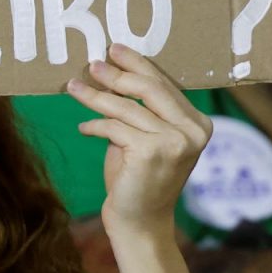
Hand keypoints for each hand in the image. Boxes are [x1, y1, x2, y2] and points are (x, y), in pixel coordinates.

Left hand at [67, 43, 212, 238]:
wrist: (140, 223)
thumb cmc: (139, 178)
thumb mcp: (144, 137)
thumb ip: (140, 109)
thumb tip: (110, 68)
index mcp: (198, 123)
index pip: (164, 84)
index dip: (137, 64)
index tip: (114, 49)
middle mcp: (193, 131)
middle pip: (149, 88)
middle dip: (117, 74)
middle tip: (92, 64)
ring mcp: (175, 142)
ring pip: (126, 107)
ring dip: (95, 96)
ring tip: (73, 87)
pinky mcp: (152, 152)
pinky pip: (114, 127)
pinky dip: (95, 126)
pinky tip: (83, 128)